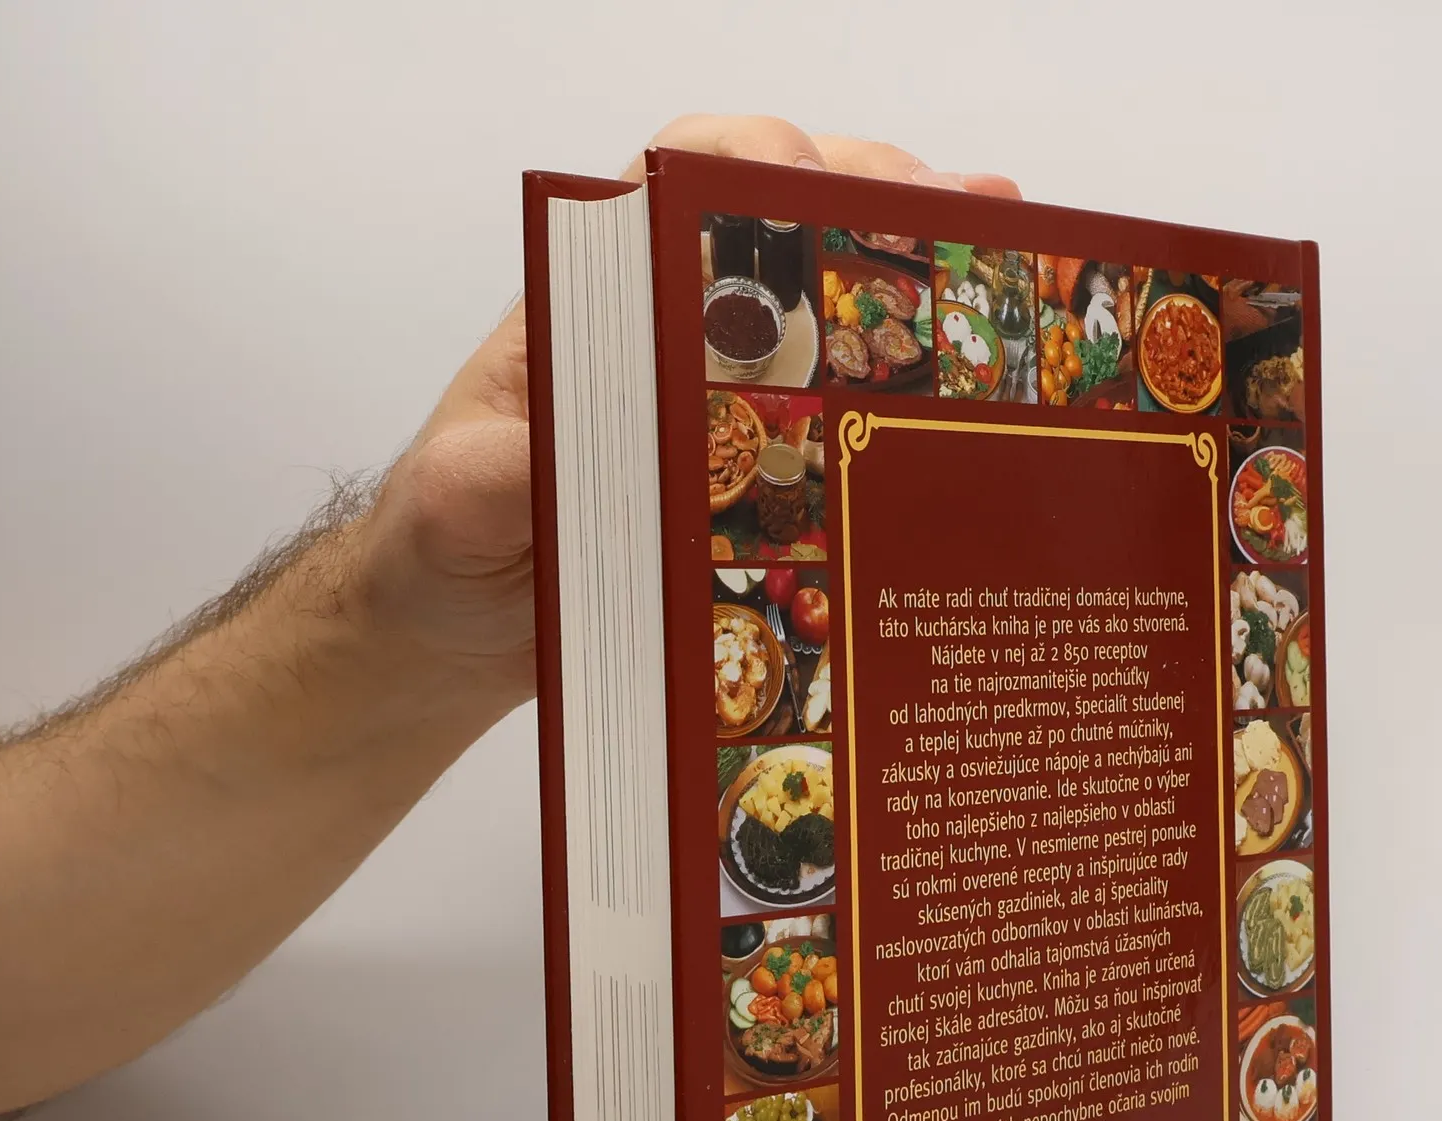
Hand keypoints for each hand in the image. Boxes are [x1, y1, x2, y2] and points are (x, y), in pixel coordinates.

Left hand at [348, 119, 1021, 713]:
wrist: (458, 631)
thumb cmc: (442, 549)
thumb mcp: (458, 508)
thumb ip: (497, 474)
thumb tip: (564, 453)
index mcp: (595, 306)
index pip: (676, 184)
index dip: (750, 166)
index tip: (809, 181)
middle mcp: (668, 332)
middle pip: (780, 225)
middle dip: (871, 205)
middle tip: (950, 224)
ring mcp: (722, 396)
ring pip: (826, 303)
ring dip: (913, 273)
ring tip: (998, 262)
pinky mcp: (757, 467)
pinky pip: (837, 407)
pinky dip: (907, 373)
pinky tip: (975, 362)